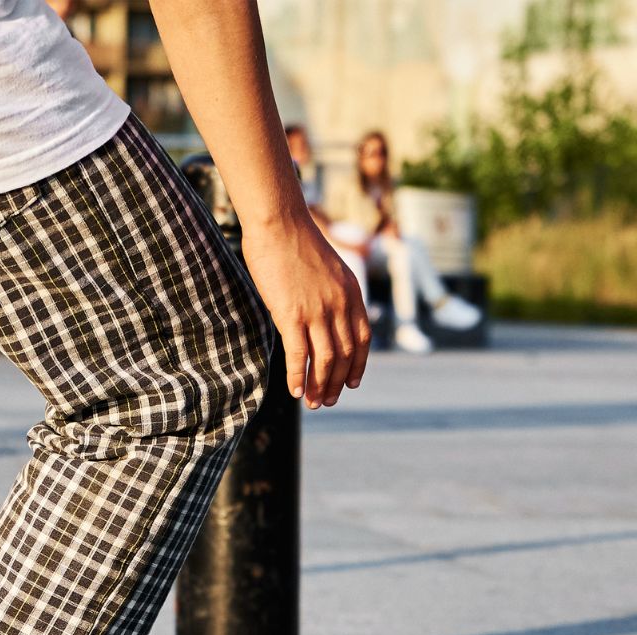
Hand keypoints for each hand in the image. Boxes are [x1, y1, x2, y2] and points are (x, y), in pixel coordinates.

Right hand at [241, 216, 369, 408]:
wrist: (279, 224)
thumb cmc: (295, 242)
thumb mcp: (326, 269)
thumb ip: (331, 292)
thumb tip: (324, 313)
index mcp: (351, 293)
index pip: (362, 339)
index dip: (358, 365)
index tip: (352, 384)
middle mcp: (339, 305)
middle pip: (345, 355)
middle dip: (337, 383)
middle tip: (327, 401)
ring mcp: (317, 311)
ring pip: (325, 360)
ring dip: (320, 386)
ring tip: (313, 403)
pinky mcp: (292, 315)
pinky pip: (299, 354)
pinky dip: (298, 376)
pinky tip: (294, 391)